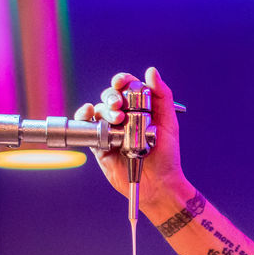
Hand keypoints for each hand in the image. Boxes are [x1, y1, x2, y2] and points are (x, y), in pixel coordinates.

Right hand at [73, 67, 192, 212]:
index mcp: (139, 108)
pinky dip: (84, 116)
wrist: (159, 183)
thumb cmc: (167, 155)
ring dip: (105, 109)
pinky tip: (88, 113)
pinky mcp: (100, 144)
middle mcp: (123, 117)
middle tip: (120, 107)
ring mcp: (110, 130)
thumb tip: (151, 71)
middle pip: (110, 97)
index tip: (121, 82)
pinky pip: (87, 127)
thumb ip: (162, 95)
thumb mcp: (169, 123)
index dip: (122, 80)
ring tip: (117, 119)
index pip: (126, 87)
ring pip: (99, 110)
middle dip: (113, 97)